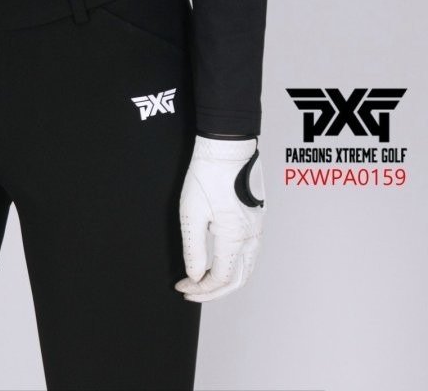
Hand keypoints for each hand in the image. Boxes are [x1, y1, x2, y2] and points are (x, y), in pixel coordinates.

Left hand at [175, 135, 265, 301]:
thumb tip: (195, 275)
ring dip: (225, 280)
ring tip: (203, 282)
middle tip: (192, 292)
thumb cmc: (207, 176)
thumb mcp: (191, 215)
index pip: (221, 278)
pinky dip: (235, 266)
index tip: (182, 286)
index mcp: (235, 237)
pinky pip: (250, 253)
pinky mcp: (257, 220)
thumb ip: (194, 250)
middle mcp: (252, 236)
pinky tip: (218, 263)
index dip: (201, 289)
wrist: (226, 149)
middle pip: (238, 280)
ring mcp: (258, 228)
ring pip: (247, 268)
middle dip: (214, 292)